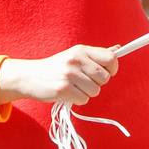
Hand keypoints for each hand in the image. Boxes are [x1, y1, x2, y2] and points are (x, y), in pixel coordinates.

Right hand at [0, 46, 116, 106]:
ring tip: (74, 87)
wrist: (30, 76)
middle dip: (97, 83)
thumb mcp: (75, 56)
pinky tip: (68, 93)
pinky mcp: (63, 90)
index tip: (105, 73)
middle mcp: (76, 60)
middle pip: (105, 78)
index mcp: (81, 50)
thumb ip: (96, 54)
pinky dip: (78, 99)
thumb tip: (118, 49)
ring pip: (95, 91)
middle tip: (84, 81)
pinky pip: (84, 100)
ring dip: (87, 93)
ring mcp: (69, 75)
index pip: (111, 58)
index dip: (112, 68)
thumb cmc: (57, 67)